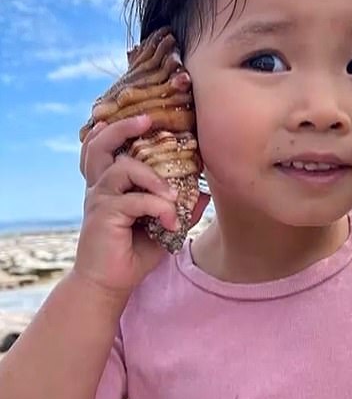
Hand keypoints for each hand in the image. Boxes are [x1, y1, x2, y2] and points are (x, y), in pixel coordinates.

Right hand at [74, 114, 208, 297]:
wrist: (110, 284)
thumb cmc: (134, 253)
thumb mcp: (165, 228)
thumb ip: (182, 209)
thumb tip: (206, 194)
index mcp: (112, 184)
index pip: (110, 145)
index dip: (121, 126)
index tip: (148, 115)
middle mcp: (101, 186)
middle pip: (100, 143)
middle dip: (123, 126)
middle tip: (149, 120)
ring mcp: (99, 199)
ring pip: (123, 168)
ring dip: (154, 178)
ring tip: (174, 195)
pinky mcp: (102, 215)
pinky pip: (134, 200)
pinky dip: (158, 207)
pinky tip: (171, 222)